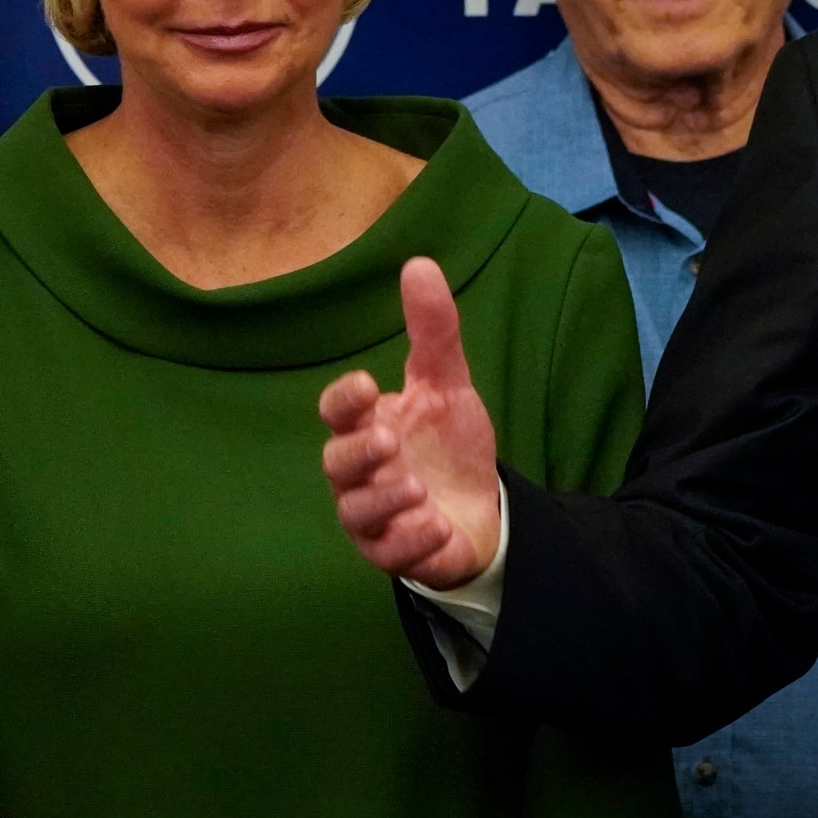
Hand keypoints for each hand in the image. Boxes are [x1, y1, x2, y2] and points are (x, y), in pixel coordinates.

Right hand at [320, 257, 501, 589]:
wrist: (480, 507)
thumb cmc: (449, 444)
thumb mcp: (449, 385)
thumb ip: (434, 332)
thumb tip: (419, 263)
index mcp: (368, 426)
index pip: (337, 411)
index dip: (344, 399)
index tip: (367, 384)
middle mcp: (360, 472)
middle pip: (337, 463)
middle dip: (358, 453)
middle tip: (389, 441)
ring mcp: (374, 517)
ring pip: (356, 512)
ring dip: (384, 500)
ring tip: (417, 488)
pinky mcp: (396, 553)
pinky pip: (390, 554)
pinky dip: (411, 540)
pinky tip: (437, 525)